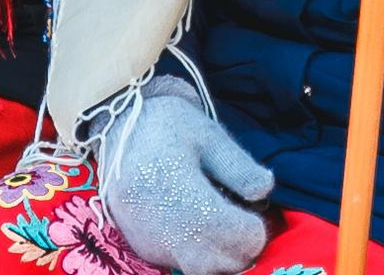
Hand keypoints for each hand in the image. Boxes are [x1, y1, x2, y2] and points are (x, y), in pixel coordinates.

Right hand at [99, 79, 272, 274]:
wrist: (120, 124)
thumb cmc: (170, 125)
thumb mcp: (209, 135)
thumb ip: (239, 166)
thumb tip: (264, 193)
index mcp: (176, 188)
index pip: (231, 233)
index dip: (253, 229)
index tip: (254, 213)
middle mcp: (157, 221)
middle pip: (217, 261)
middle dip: (239, 247)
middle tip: (241, 221)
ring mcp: (146, 238)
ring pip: (198, 269)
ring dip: (218, 255)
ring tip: (220, 225)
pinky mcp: (139, 246)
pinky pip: (178, 264)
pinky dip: (197, 254)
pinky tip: (198, 229)